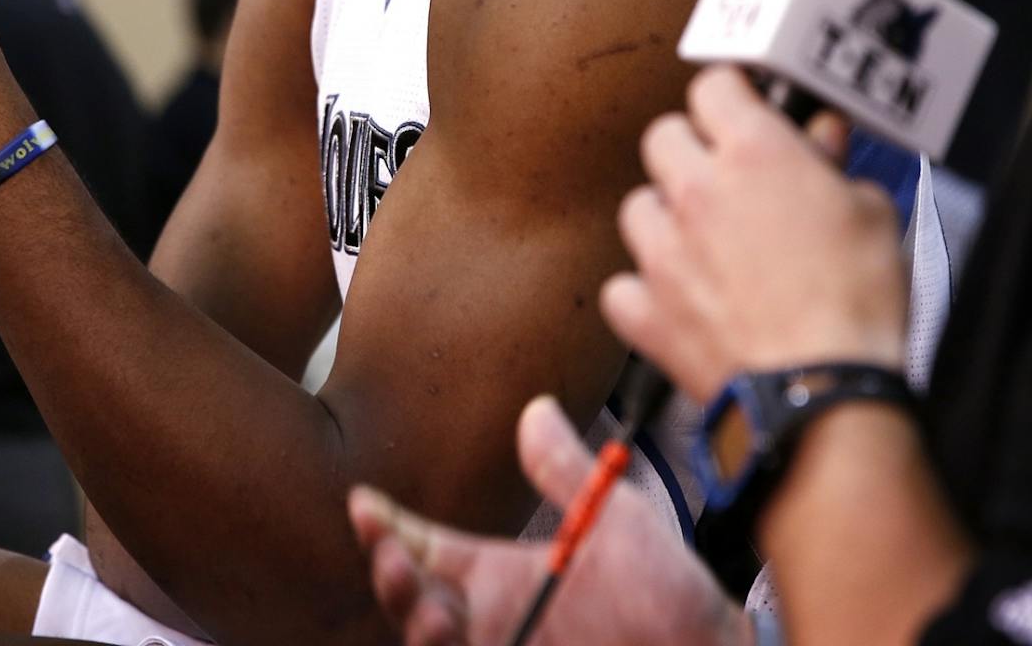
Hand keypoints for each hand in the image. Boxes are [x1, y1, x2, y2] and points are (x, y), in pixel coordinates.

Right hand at [349, 396, 747, 645]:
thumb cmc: (666, 591)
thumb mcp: (615, 520)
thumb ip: (567, 471)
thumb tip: (535, 408)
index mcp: (500, 575)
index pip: (428, 548)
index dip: (389, 527)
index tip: (365, 502)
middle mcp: (489, 621)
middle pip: (414, 602)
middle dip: (393, 580)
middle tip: (396, 558)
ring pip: (432, 645)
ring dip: (418, 628)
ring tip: (436, 615)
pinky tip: (453, 642)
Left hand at [603, 65, 909, 403]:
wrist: (823, 394)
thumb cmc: (856, 308)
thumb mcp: (871, 212)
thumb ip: (835, 166)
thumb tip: (822, 144)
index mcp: (755, 153)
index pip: (714, 85)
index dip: (733, 95)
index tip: (746, 109)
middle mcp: (698, 193)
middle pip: (662, 136)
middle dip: (693, 148)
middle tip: (728, 174)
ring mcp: (664, 253)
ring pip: (637, 206)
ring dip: (666, 216)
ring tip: (706, 240)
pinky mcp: (648, 313)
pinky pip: (624, 286)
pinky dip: (646, 292)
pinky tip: (681, 300)